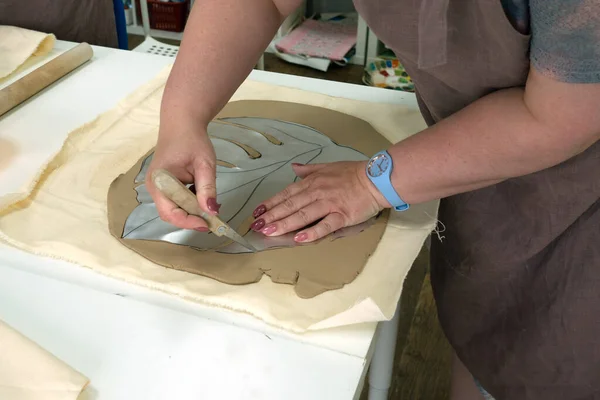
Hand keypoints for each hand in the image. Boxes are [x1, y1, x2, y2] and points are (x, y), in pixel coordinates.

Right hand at [145, 127, 218, 230]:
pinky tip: (203, 198)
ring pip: (174, 209)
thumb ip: (207, 188)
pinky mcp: (165, 186)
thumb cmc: (192, 140)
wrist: (182, 123)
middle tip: (212, 219)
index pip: (170, 212)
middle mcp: (155, 187)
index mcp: (160, 181)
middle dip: (191, 219)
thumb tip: (212, 211)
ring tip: (210, 207)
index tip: (207, 224)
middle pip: (171, 214)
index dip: (188, 222)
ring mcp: (158, 187)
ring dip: (192, 212)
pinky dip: (190, 204)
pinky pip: (176, 201)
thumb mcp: (204, 164)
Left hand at [250, 161, 390, 242]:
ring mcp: (329, 204)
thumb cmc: (353, 173)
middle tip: (257, 225)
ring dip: (284, 224)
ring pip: (303, 215)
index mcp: (312, 182)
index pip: (287, 193)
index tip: (257, 211)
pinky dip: (311, 232)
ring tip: (270, 232)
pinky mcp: (342, 215)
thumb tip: (294, 168)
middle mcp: (317, 192)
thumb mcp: (328, 166)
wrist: (376, 179)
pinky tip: (299, 239)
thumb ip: (309, 170)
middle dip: (272, 215)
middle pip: (291, 205)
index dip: (271, 202)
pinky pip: (324, 225)